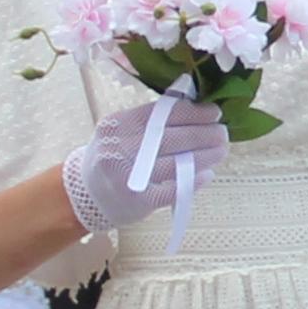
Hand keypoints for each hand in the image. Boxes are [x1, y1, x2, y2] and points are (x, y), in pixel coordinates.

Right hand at [61, 85, 229, 237]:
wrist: (83, 194)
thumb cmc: (111, 156)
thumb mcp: (121, 131)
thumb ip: (150, 121)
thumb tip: (193, 108)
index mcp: (120, 124)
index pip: (162, 113)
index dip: (192, 112)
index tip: (214, 112)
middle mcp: (121, 146)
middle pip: (172, 136)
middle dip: (204, 133)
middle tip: (223, 133)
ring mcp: (129, 174)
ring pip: (176, 162)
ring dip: (204, 156)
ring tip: (221, 151)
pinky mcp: (137, 199)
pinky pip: (171, 189)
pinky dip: (192, 181)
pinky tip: (207, 175)